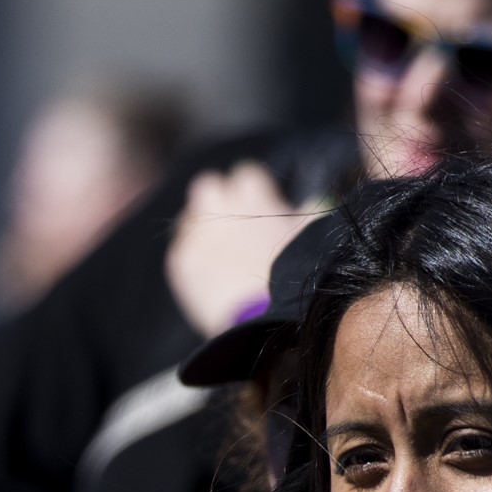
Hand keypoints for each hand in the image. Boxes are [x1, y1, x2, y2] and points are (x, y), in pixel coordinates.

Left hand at [164, 161, 314, 339]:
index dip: (251, 193)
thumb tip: (311, 200)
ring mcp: (196, 233)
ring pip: (188, 217)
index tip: (256, 208)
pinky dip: (190, 259)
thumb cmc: (294, 273)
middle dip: (216, 201)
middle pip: (208, 186)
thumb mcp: (310, 235)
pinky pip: (180, 250)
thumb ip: (310, 211)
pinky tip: (205, 276)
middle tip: (228, 227)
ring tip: (215, 253)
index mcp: (253, 195)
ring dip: (199, 228)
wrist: (265, 317)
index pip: (245, 175)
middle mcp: (220, 205)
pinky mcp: (181, 261)